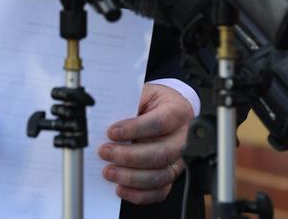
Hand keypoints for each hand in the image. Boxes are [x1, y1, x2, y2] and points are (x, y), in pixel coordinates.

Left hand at [98, 83, 192, 204]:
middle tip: (105, 152)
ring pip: (159, 175)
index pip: (158, 123)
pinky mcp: (172, 175)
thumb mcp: (146, 92)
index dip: (134, 129)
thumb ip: (131, 102)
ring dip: (131, 177)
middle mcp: (182, 139)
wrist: (172, 109)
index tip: (112, 132)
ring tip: (109, 172)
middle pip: (159, 154)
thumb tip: (107, 113)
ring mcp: (179, 160)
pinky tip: (121, 188)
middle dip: (128, 156)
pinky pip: (160, 191)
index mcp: (177, 112)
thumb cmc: (157, 101)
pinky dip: (140, 194)